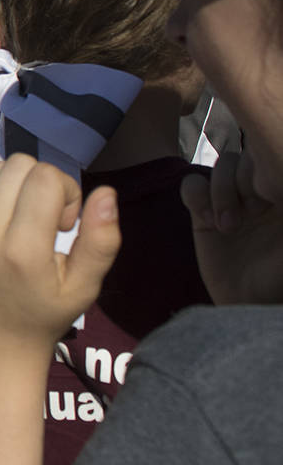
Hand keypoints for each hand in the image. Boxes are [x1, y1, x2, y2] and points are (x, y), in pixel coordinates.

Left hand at [0, 155, 120, 359]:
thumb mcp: (85, 288)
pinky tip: (2, 232)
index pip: (45, 177)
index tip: (65, 224)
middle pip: (18, 165)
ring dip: (16, 188)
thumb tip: (107, 192)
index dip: (66, 191)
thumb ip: (102, 240)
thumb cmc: (44, 317)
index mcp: (21, 250)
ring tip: (25, 224)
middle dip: (42, 183)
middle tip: (47, 221)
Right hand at [181, 146, 282, 303]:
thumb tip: (276, 186)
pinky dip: (196, 197)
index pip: (266, 161)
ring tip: (227, 226)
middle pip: (242, 159)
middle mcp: (258, 193)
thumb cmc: (278, 278)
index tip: (269, 200)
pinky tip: (206, 221)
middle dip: (240, 184)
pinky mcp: (202, 214)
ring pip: (218, 168)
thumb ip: (282, 210)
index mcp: (281, 194)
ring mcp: (230, 201)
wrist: (249, 305)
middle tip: (249, 215)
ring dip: (220, 193)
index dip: (260, 175)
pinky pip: (191, 185)